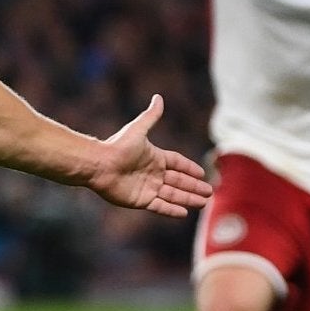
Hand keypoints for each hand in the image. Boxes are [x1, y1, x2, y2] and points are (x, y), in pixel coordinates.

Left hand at [83, 95, 212, 217]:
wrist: (100, 165)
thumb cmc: (118, 146)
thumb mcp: (138, 129)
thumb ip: (151, 116)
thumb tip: (158, 97)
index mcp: (154, 157)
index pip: (177, 163)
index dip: (189, 168)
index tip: (202, 173)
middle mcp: (152, 173)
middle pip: (179, 181)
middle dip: (194, 187)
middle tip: (209, 192)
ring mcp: (147, 187)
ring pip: (173, 195)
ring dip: (188, 198)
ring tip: (203, 203)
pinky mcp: (140, 200)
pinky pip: (160, 206)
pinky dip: (172, 210)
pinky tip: (184, 213)